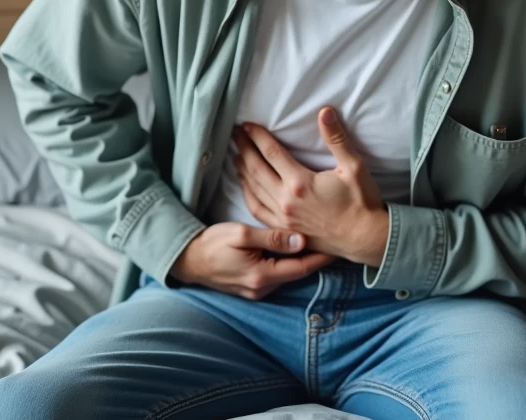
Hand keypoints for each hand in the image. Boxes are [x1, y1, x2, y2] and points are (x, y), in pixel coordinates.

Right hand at [169, 222, 333, 299]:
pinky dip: (288, 263)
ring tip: (320, 242)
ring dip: (303, 260)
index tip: (338, 244)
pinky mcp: (252, 288)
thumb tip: (300, 240)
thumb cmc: (212, 243)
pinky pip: (277, 275)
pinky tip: (295, 250)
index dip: (322, 256)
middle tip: (335, 240)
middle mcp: (262, 288)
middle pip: (298, 272)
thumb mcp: (241, 234)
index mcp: (262, 276)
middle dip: (316, 257)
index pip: (302, 267)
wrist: (187, 260)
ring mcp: (257, 291)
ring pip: (289, 274)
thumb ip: (271, 237)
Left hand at [235, 107, 389, 266]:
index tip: (246, 125)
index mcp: (300, 183)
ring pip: (253, 189)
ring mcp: (283, 218)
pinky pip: (257, 210)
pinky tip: (245, 187)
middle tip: (233, 134)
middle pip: (256, 169)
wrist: (365, 239)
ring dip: (242, 170)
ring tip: (236, 155)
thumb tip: (325, 111)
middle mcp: (286, 201)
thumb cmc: (362, 202)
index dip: (257, 137)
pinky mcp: (284, 230)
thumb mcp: (354, 167)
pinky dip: (247, 195)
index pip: (271, 153)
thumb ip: (337, 139)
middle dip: (243, 149)